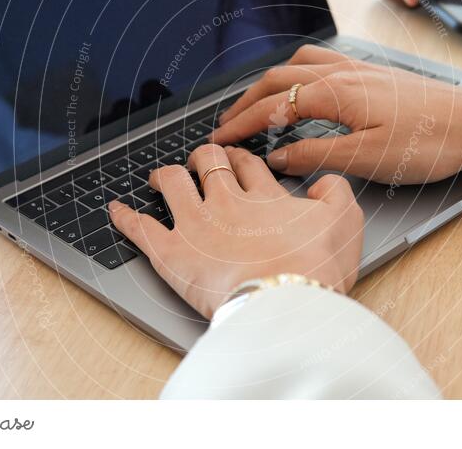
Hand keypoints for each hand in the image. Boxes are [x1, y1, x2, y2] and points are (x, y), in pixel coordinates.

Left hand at [108, 144, 362, 318]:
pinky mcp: (171, 252)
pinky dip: (125, 216)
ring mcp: (195, 224)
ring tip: (160, 176)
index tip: (235, 159)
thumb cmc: (315, 268)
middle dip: (204, 157)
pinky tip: (115, 209)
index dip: (239, 157)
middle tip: (201, 160)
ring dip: (166, 176)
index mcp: (264, 196)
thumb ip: (335, 192)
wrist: (285, 303)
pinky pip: (140, 227)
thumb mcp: (346, 221)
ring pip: (172, 183)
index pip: (247, 164)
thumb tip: (324, 183)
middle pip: (208, 164)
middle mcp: (227, 202)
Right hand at [211, 45, 461, 182]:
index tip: (219, 140)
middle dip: (246, 101)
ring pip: (298, 65)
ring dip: (270, 83)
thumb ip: (317, 154)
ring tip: (256, 103)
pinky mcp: (373, 75)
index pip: (272, 106)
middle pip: (278, 79)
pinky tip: (304, 87)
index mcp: (335, 93)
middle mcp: (342, 73)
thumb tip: (278, 156)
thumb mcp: (367, 157)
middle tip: (226, 124)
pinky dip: (298, 74)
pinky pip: (322, 63)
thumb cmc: (428, 142)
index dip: (241, 123)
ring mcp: (358, 70)